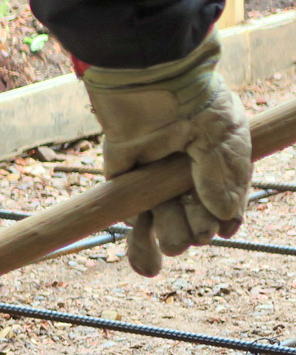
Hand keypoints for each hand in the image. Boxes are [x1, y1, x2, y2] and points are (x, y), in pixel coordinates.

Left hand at [86, 37, 251, 277]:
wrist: (149, 85)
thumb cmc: (195, 104)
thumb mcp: (223, 138)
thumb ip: (224, 180)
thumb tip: (224, 220)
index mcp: (220, 166)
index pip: (226, 210)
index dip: (223, 224)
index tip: (221, 227)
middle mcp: (190, 179)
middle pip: (198, 225)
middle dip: (198, 228)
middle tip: (194, 214)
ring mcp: (158, 185)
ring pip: (170, 230)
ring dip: (174, 238)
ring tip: (175, 229)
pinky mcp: (128, 188)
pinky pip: (135, 226)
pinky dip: (140, 250)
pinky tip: (148, 270)